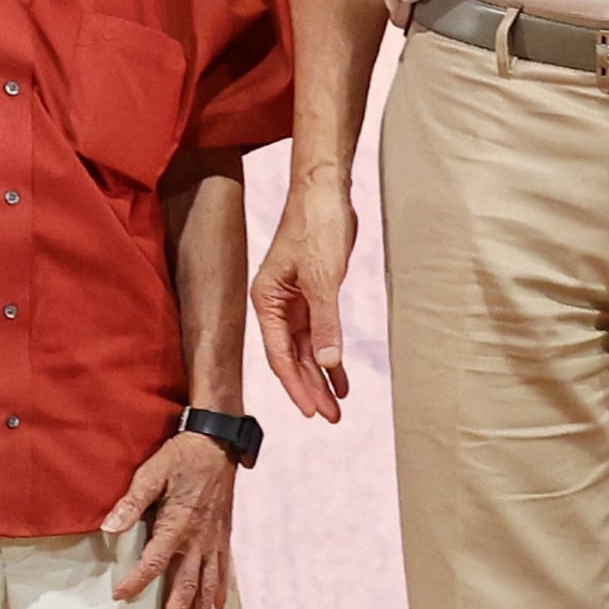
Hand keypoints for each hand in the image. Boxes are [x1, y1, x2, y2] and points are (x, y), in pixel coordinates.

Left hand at [102, 432, 242, 608]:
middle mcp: (199, 538)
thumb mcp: (151, 473)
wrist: (218, 442)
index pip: (155, 562)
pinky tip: (217, 608)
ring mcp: (214, 539)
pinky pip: (223, 570)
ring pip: (208, 584)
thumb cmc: (181, 456)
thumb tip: (108, 528)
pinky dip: (220, 591)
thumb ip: (131, 503)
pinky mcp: (223, 536)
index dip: (136, 581)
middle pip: (186, 584)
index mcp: (178, 524)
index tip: (120, 596)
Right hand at [255, 169, 359, 422]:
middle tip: (329, 418)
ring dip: (321, 377)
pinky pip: (321, 334)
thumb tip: (327, 364)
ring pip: (307, 350)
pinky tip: (341, 378)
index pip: (278, 355)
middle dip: (310, 388)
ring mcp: (295, 301)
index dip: (295, 385)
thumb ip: (326, 322)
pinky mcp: (313, 294)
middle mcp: (276, 305)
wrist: (325, 191)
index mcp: (267, 301)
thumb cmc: (316, 226)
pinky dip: (331, 356)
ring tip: (337, 407)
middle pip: (291, 358)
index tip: (311, 411)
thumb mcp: (323, 277)